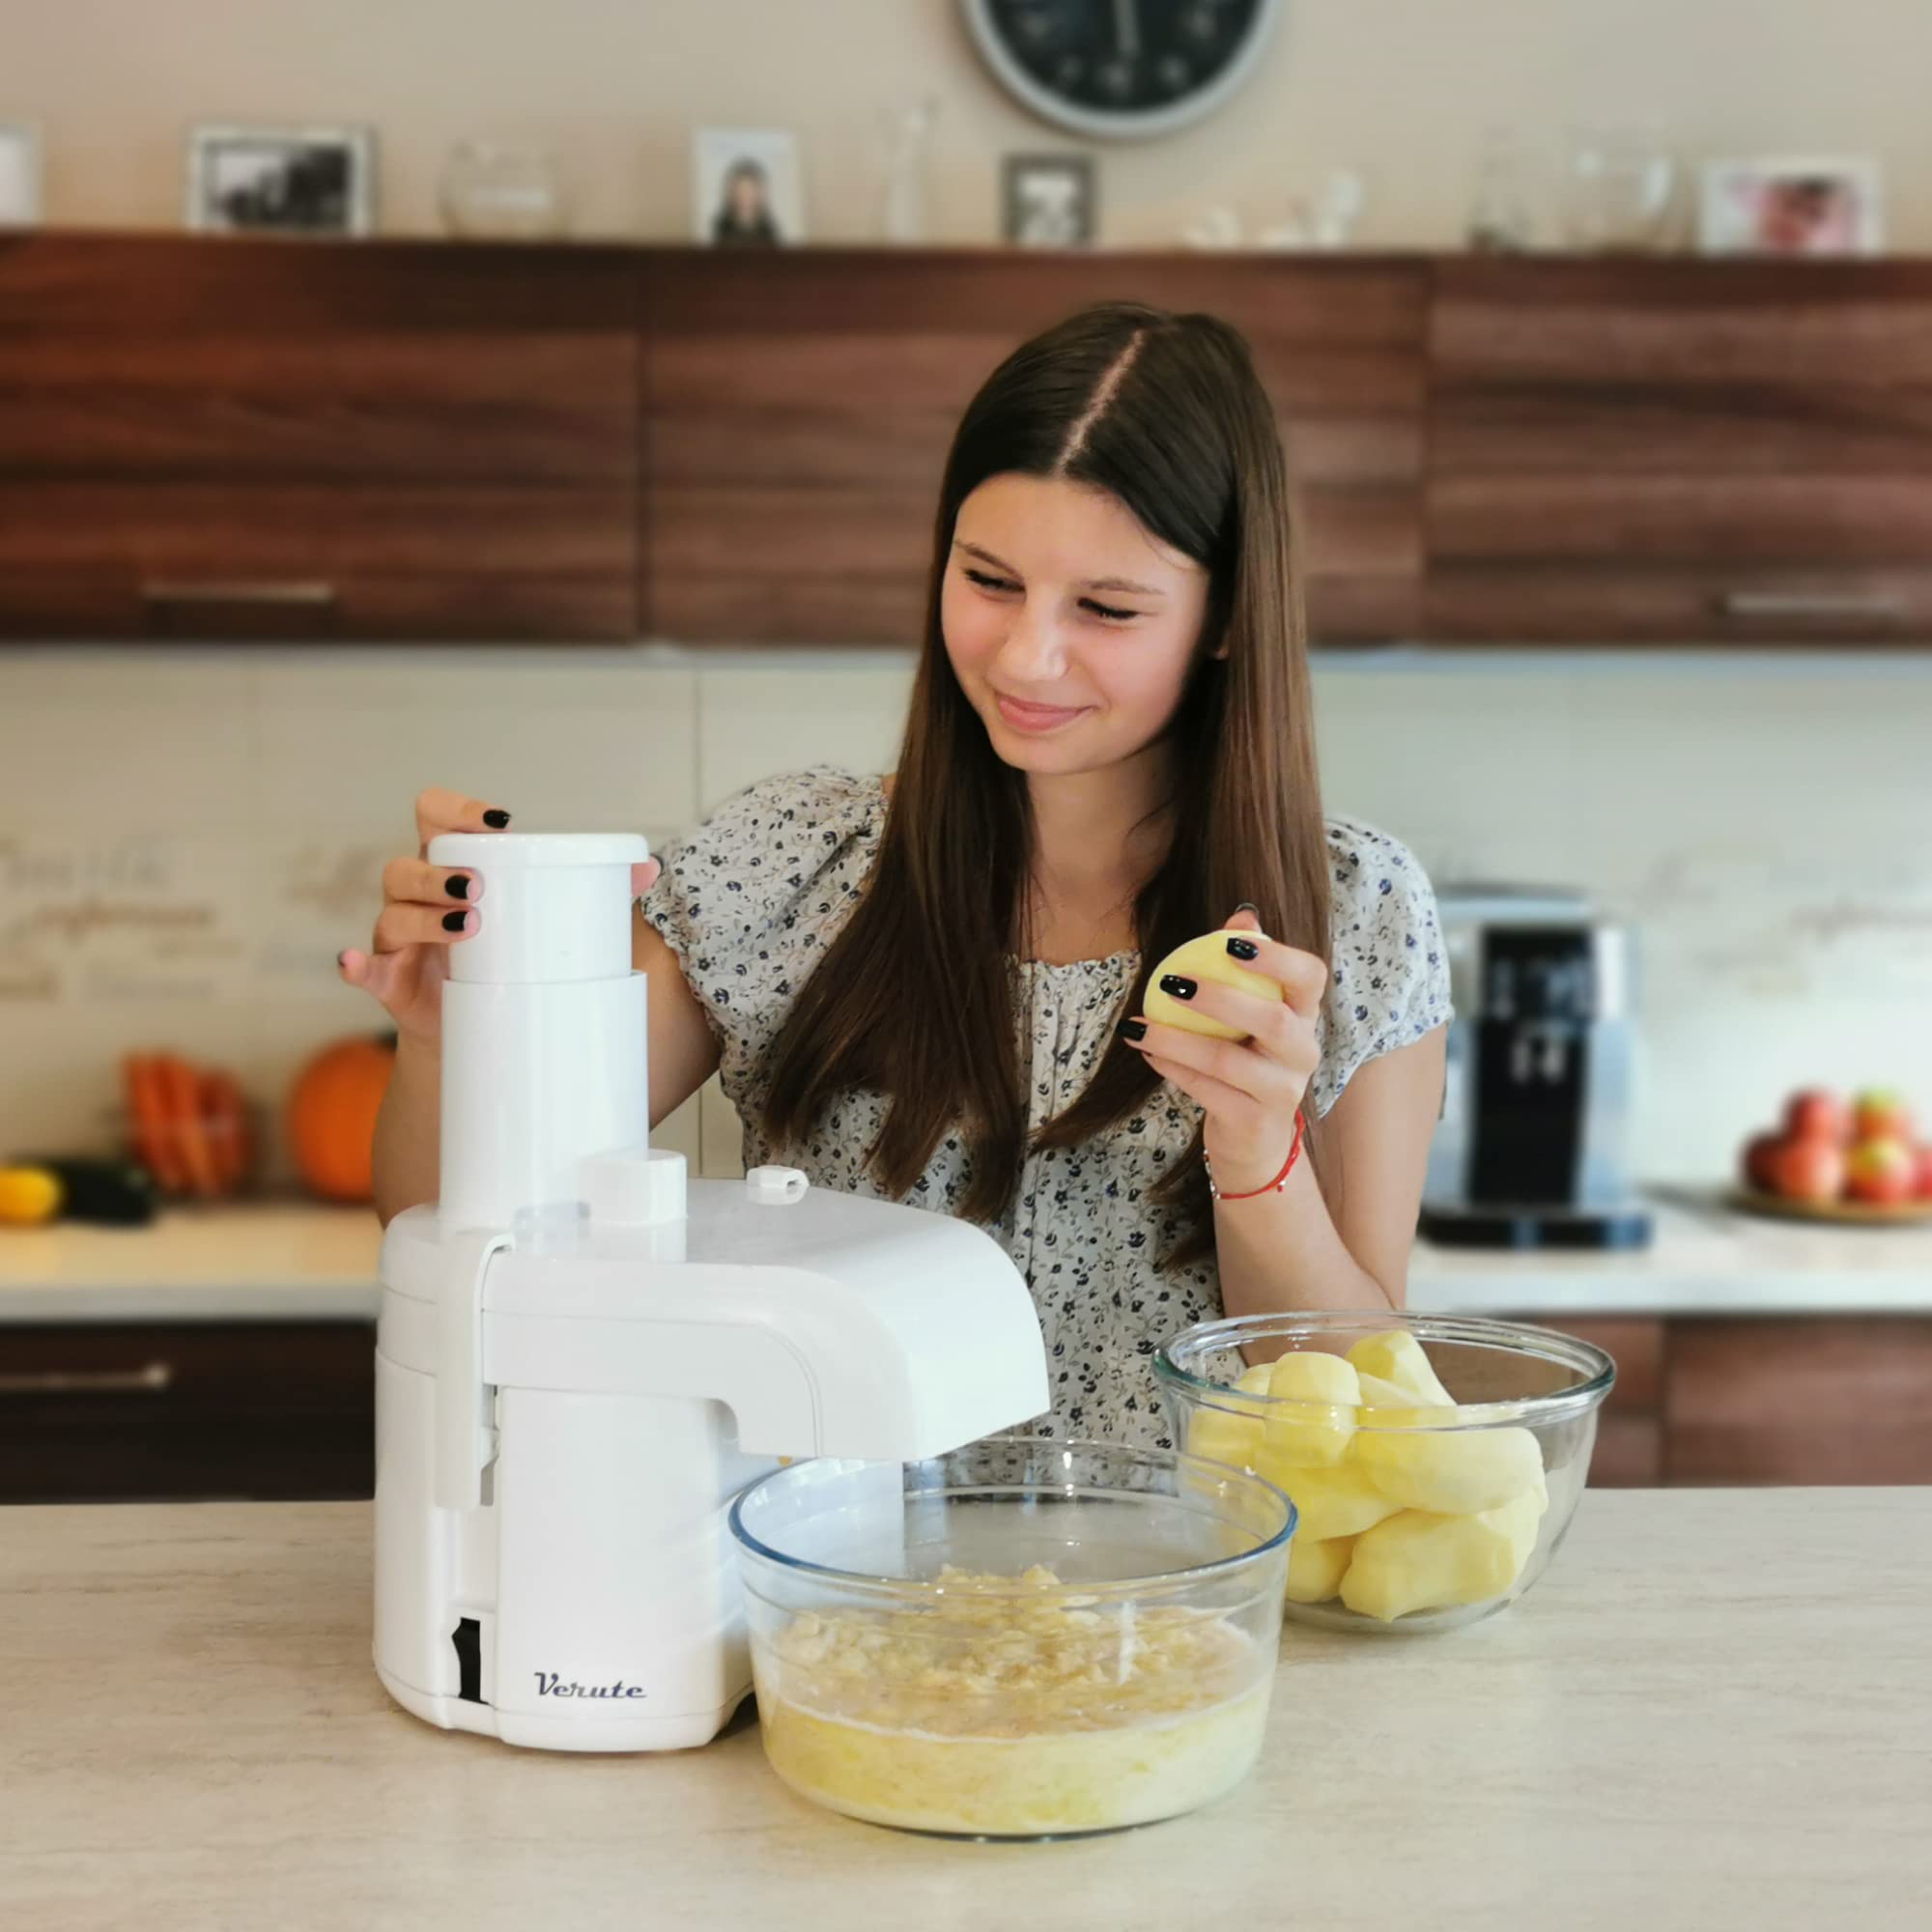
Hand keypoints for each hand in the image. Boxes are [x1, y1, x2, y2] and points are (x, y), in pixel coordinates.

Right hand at [336, 787, 660, 1046]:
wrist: (484, 1028)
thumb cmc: (513, 957)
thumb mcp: (548, 921)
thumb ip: (595, 890)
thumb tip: (649, 867)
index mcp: (452, 866)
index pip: (435, 816)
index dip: (456, 809)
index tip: (496, 823)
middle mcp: (417, 896)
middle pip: (406, 866)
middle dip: (439, 872)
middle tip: (480, 888)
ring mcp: (400, 939)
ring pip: (391, 912)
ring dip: (422, 915)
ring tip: (470, 925)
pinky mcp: (391, 983)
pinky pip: (363, 970)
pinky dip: (356, 965)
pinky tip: (356, 964)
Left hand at [1124, 908, 1325, 1196]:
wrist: (1256, 1137)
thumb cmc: (1249, 1059)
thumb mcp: (1252, 1014)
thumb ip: (1245, 966)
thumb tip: (1242, 916)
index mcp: (1304, 1016)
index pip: (1311, 977)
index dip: (1278, 958)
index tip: (1233, 943)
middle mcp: (1303, 1052)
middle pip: (1273, 1021)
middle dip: (1221, 999)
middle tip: (1172, 982)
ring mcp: (1281, 1091)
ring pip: (1227, 1062)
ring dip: (1176, 1040)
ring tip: (1139, 1025)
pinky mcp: (1253, 1121)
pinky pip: (1206, 1090)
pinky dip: (1170, 1068)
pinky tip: (1146, 1050)